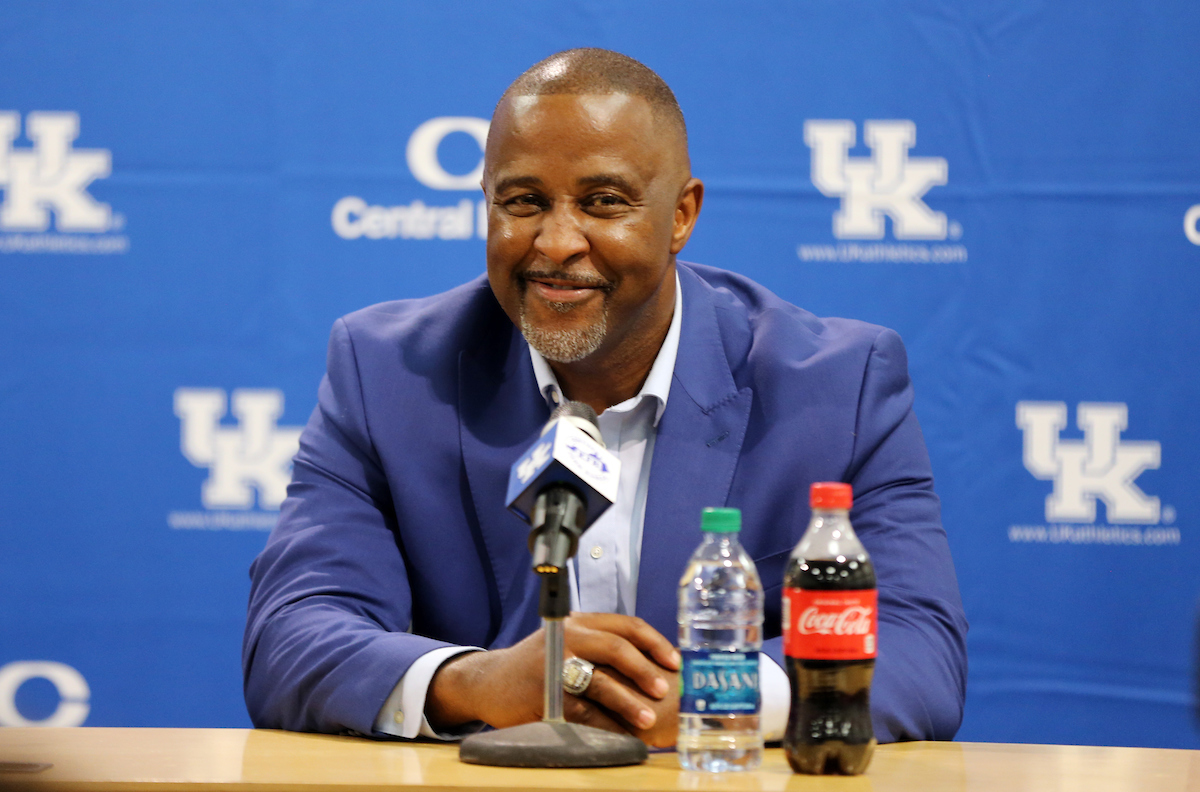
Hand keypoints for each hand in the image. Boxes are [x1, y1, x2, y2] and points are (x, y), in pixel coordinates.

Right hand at [426, 613, 679, 736]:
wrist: (489, 682)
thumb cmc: (537, 666)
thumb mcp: (568, 644)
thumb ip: (600, 648)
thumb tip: (652, 668)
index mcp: (580, 622)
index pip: (626, 625)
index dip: (655, 642)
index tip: (674, 662)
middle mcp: (568, 636)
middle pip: (616, 647)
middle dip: (644, 670)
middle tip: (664, 689)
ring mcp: (554, 663)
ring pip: (600, 681)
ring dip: (628, 702)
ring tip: (647, 718)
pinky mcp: (544, 693)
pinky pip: (583, 711)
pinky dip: (605, 724)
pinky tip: (620, 733)